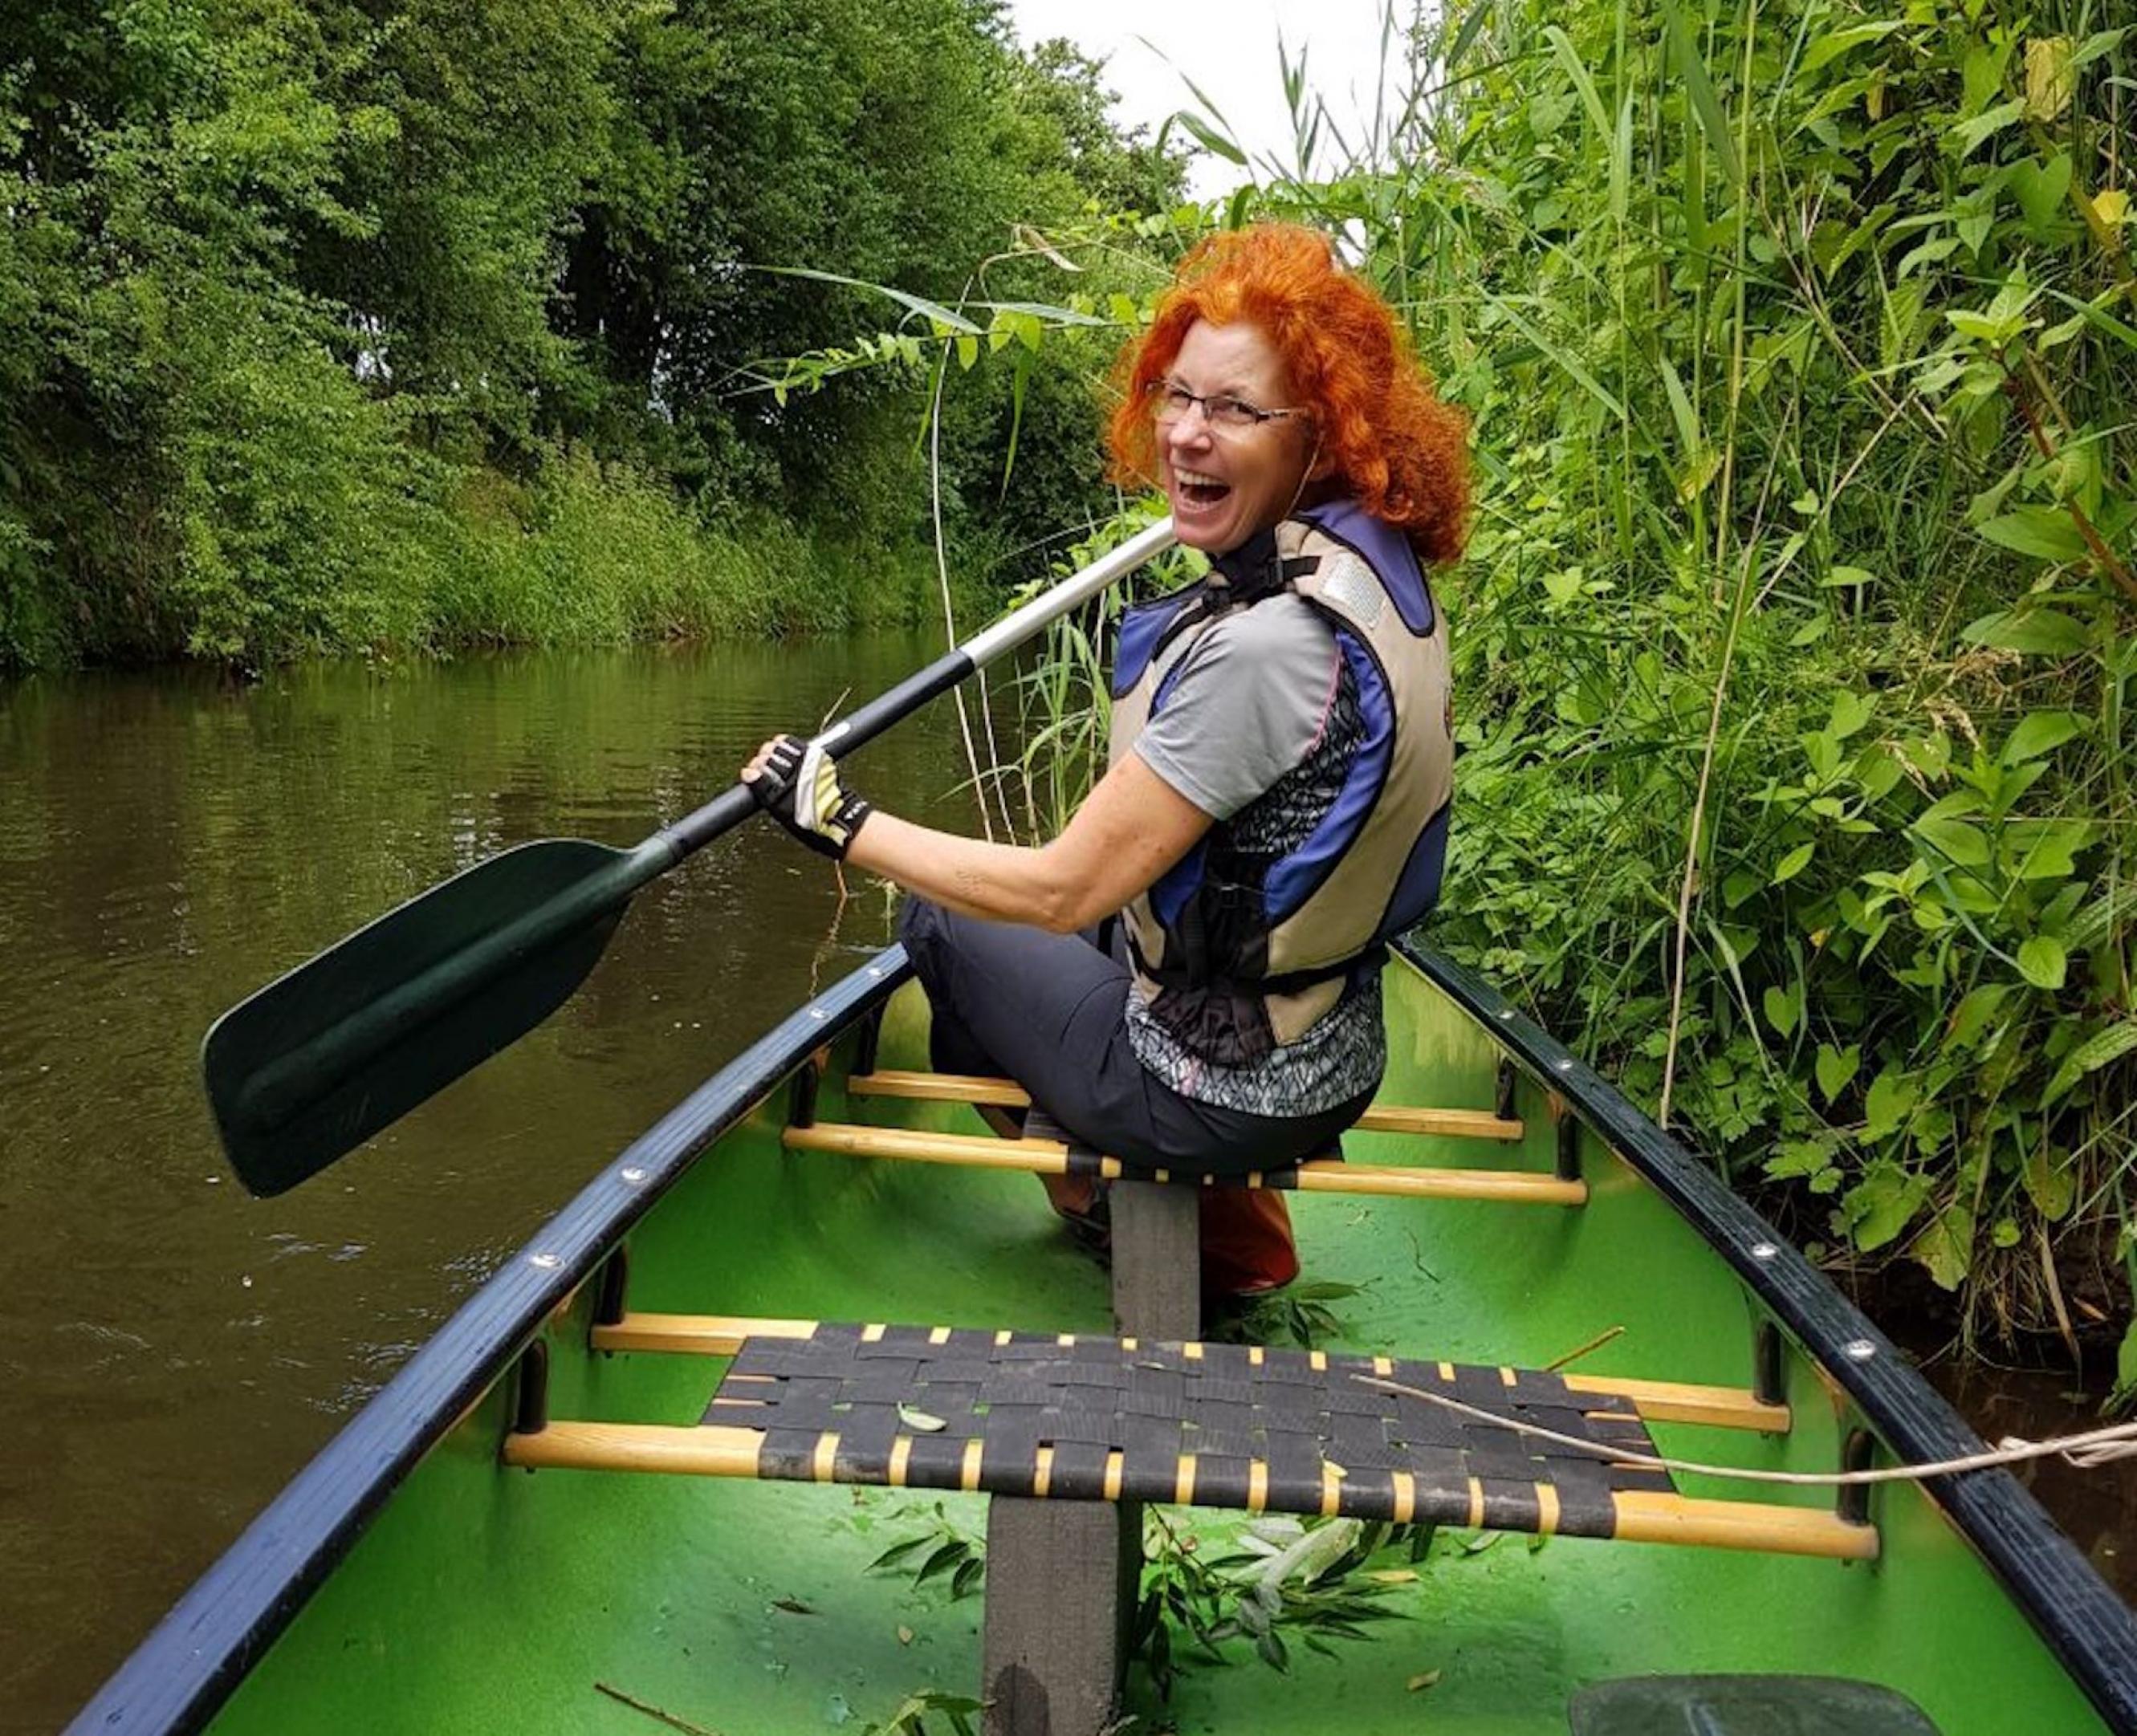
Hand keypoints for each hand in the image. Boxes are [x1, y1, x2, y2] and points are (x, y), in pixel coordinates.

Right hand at [741, 734, 871, 859]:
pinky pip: (796, 744)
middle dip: (760, 760)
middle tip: (761, 768)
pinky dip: (787, 743)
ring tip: (772, 758)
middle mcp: (794, 774)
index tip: (751, 775)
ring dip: (772, 750)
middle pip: (767, 755)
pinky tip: (783, 748)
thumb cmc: (813, 823)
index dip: (751, 772)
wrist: (840, 821)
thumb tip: (749, 774)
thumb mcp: (782, 814)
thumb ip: (764, 793)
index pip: (757, 771)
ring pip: (779, 746)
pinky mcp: (817, 758)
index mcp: (782, 792)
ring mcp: (806, 763)